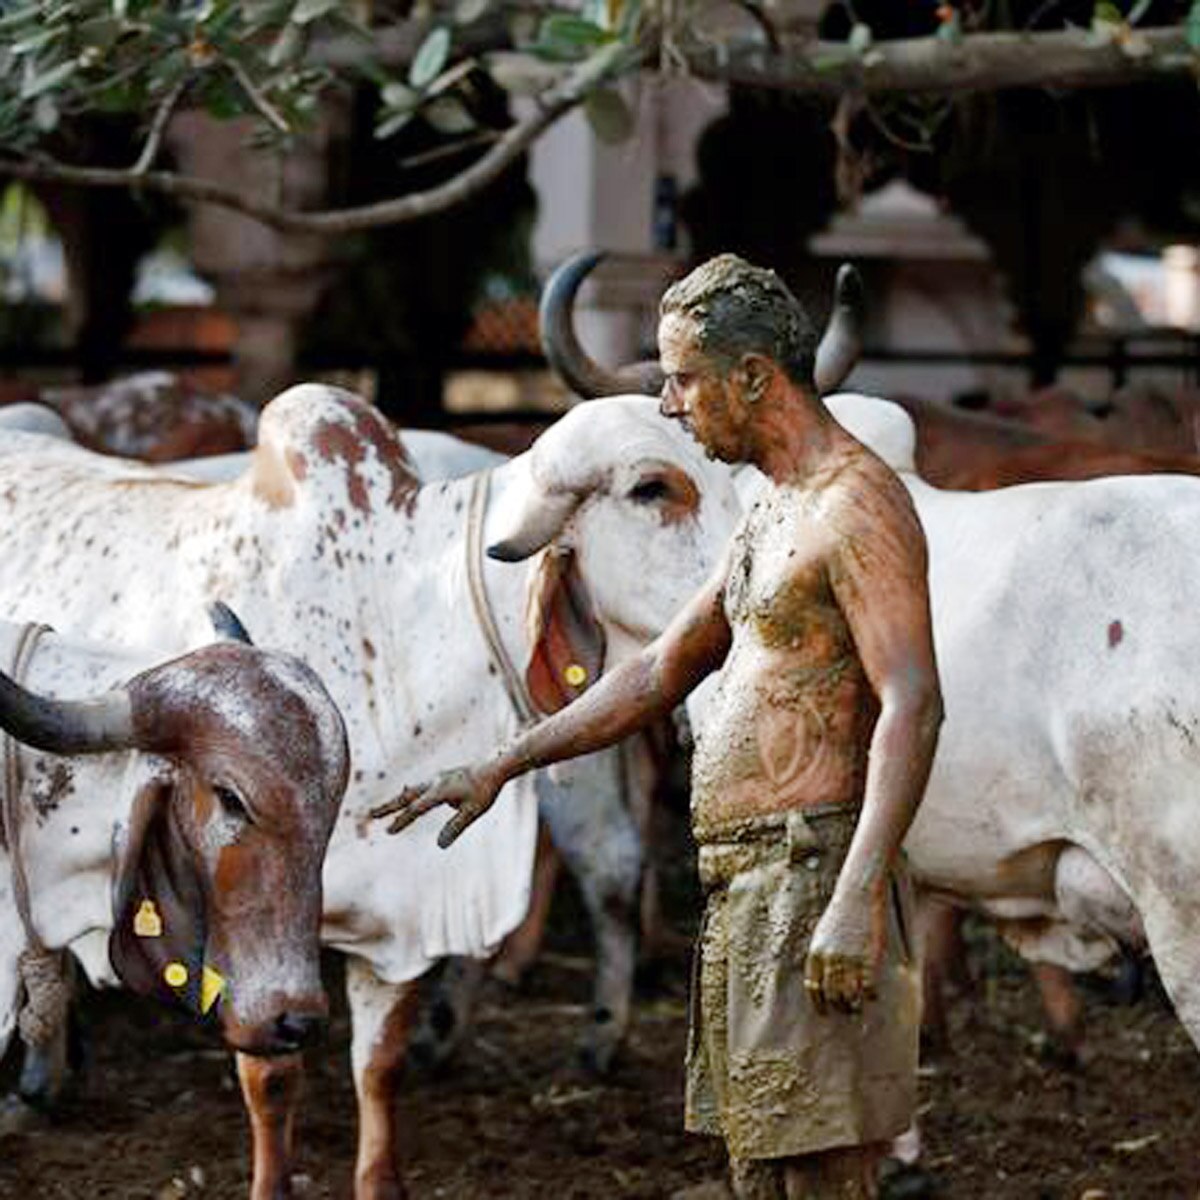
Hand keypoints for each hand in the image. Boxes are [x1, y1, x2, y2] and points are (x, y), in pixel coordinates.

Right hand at [368, 764, 502, 847]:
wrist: (495, 766)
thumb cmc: (485, 790)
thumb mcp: (473, 811)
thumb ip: (456, 827)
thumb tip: (439, 845)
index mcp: (440, 791)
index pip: (416, 809)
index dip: (402, 820)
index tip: (388, 831)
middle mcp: (434, 782)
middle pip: (406, 796)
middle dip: (388, 807)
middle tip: (369, 815)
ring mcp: (437, 778)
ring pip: (411, 791)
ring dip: (396, 801)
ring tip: (381, 811)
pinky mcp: (442, 778)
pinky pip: (420, 788)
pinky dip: (408, 795)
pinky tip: (408, 799)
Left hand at [802, 887, 886, 1015]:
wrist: (858, 894)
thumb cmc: (841, 913)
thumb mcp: (823, 933)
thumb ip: (821, 956)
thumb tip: (820, 980)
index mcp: (816, 953)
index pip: (813, 988)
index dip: (819, 1004)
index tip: (825, 1012)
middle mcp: (831, 959)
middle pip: (832, 996)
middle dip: (839, 1007)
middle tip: (847, 1010)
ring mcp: (850, 960)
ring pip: (850, 996)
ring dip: (855, 1006)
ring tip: (859, 1007)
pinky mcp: (869, 958)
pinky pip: (870, 988)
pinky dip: (872, 996)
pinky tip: (874, 995)